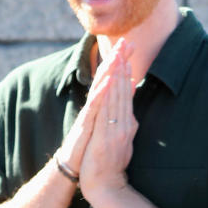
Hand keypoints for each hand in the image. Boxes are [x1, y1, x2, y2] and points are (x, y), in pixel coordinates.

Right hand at [58, 40, 134, 179]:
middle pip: (106, 78)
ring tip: (116, 54)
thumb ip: (115, 104)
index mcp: (101, 105)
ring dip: (108, 70)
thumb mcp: (105, 123)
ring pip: (99, 88)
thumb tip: (127, 89)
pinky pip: (94, 105)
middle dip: (116, 59)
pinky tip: (108, 80)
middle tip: (125, 41)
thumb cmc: (90, 145)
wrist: (76, 166)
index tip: (131, 46)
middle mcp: (95, 105)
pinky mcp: (85, 123)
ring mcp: (89, 113)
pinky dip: (101, 92)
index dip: (121, 62)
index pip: (113, 79)